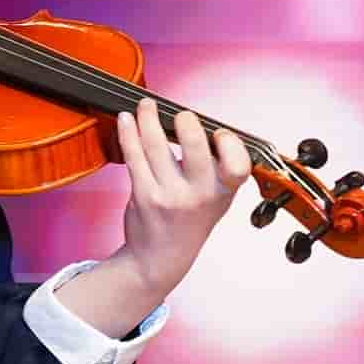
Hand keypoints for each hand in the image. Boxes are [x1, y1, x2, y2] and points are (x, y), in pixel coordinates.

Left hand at [112, 97, 250, 301]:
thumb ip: (216, 166)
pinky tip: (126, 120)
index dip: (230, 144)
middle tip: (180, 114)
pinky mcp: (144, 195)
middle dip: (186, 122)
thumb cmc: (190, 219)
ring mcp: (169, 196)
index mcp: (223, 193)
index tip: (218, 132)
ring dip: (148, 118)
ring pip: (157, 146)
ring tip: (146, 105)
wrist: (161, 258)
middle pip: (195, 149)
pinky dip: (128, 133)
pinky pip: (134, 156)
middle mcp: (199, 196)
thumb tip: (196, 121)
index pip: (238, 166)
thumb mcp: (216, 197)